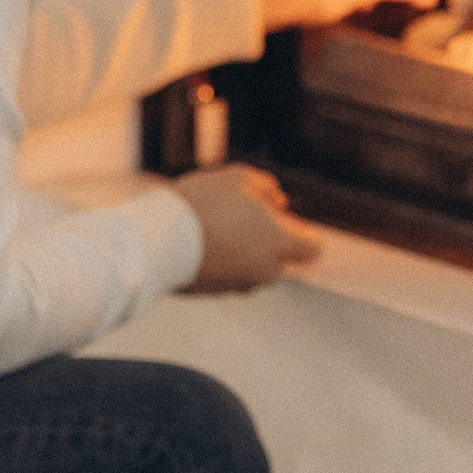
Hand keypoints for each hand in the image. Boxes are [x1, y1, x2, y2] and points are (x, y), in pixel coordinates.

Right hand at [178, 165, 322, 292]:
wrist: (159, 239)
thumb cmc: (202, 206)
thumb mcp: (239, 178)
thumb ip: (266, 188)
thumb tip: (278, 200)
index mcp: (279, 244)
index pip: (312, 250)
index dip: (303, 234)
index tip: (287, 222)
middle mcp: (264, 272)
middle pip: (279, 260)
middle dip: (267, 242)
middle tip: (241, 217)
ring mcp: (238, 286)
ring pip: (251, 268)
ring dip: (241, 252)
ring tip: (215, 226)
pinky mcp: (213, 293)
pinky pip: (226, 275)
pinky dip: (220, 262)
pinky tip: (199, 241)